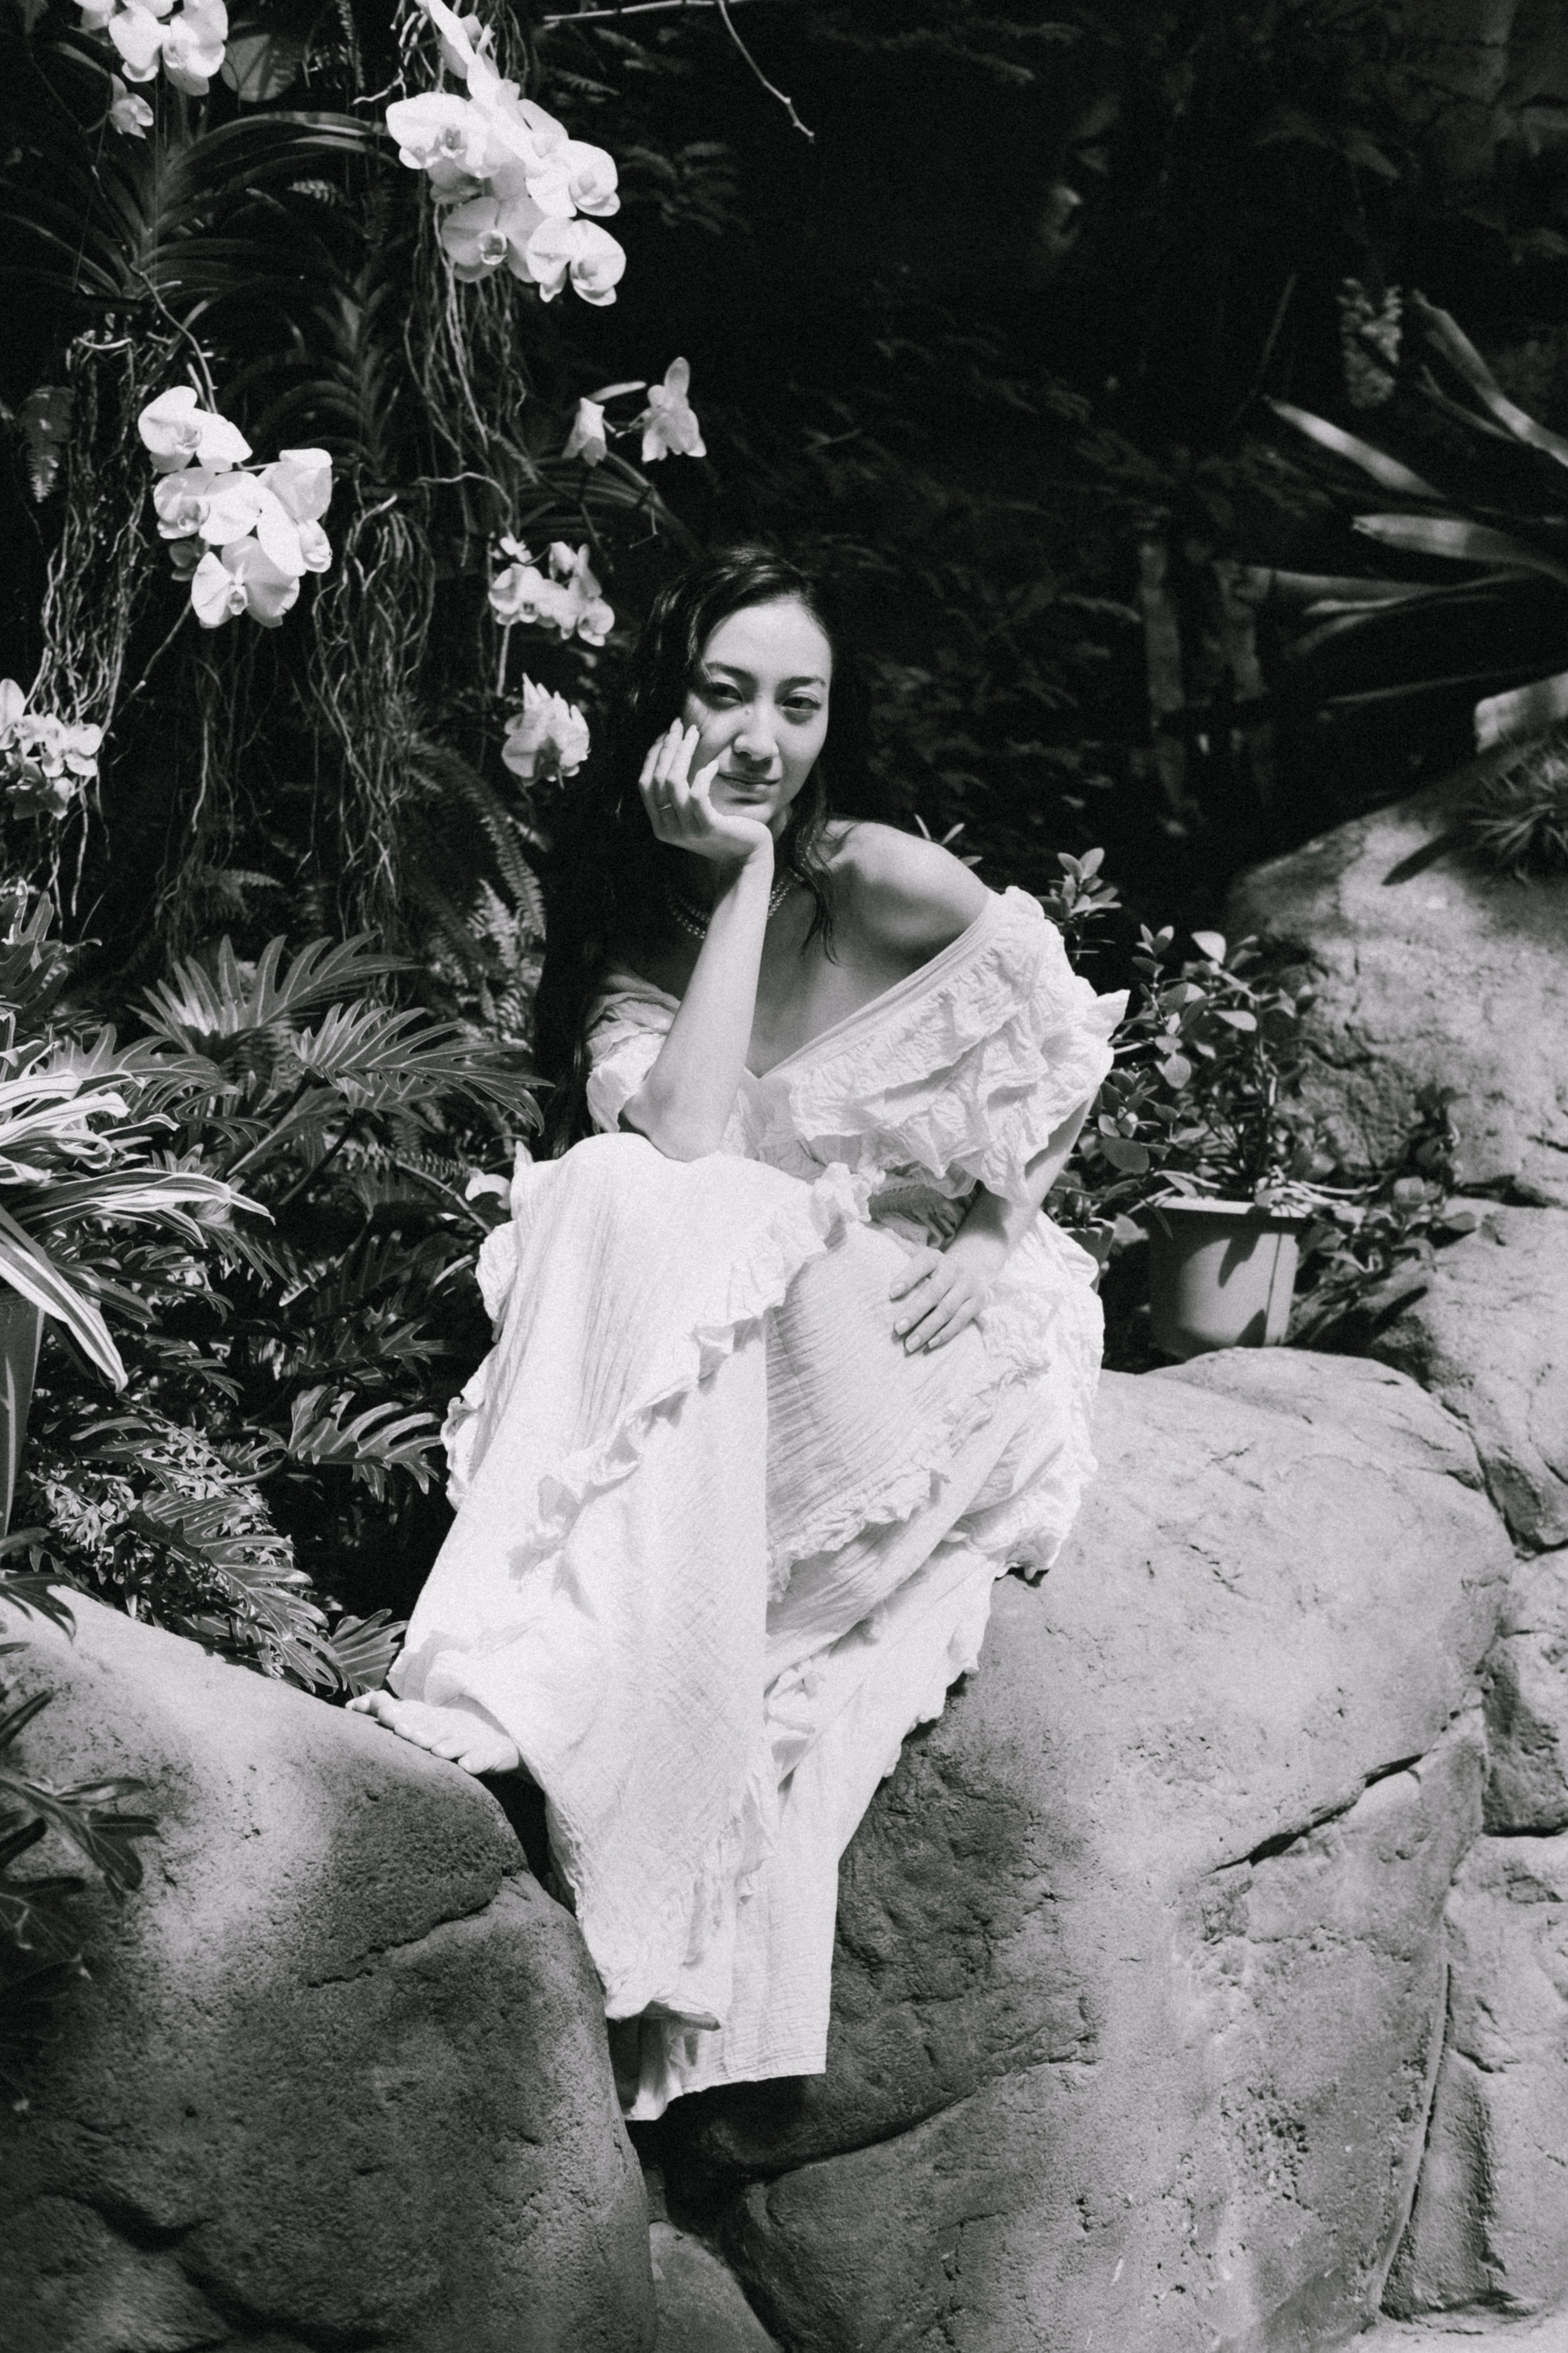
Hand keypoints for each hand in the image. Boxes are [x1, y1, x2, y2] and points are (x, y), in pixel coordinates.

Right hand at [638, 720, 773, 867]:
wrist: (746, 858)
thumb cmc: (722, 830)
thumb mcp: (693, 813)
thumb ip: (679, 794)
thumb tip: (672, 753)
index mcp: (659, 824)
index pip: (645, 783)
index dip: (653, 755)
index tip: (666, 733)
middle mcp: (667, 829)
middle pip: (657, 778)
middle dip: (667, 746)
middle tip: (680, 724)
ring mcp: (686, 829)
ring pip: (674, 781)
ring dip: (684, 752)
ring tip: (695, 733)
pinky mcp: (707, 827)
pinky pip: (698, 793)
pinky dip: (704, 773)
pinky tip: (714, 764)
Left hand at [889, 1239, 999, 1352]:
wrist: (975, 1267)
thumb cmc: (936, 1267)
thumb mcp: (920, 1254)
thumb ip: (899, 1246)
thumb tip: (872, 1228)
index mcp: (935, 1257)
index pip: (921, 1264)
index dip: (907, 1277)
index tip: (890, 1292)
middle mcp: (954, 1269)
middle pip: (934, 1292)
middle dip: (915, 1311)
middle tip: (897, 1329)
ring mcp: (969, 1286)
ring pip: (947, 1310)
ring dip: (928, 1329)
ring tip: (909, 1345)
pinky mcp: (979, 1302)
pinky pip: (962, 1321)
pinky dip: (945, 1334)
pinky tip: (930, 1345)